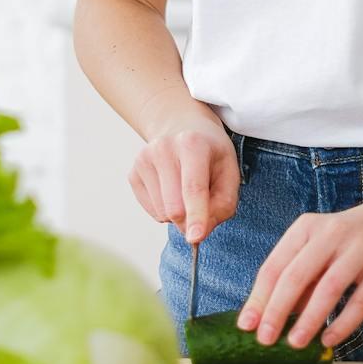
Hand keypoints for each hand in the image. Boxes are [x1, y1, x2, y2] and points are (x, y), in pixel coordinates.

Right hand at [128, 113, 239, 244]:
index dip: (196, 215)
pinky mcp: (133, 173)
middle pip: (175, 207)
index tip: (195, 238)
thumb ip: (223, 204)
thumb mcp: (229, 171)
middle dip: (191, 219)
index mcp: (192, 144)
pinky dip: (166, 210)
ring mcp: (143, 160)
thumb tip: (197, 234)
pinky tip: (172, 189)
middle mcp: (163, 148)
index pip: (193, 187)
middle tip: (204, 206)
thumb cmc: (210, 153)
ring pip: (163, 213)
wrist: (180, 126)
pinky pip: (152, 212)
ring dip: (179, 214)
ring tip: (186, 188)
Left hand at [236, 195, 362, 350]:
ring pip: (328, 288)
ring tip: (295, 343)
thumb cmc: (348, 241)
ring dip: (309, 319)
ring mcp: (360, 249)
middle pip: (296, 275)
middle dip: (277, 310)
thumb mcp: (318, 248)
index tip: (246, 325)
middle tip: (265, 339)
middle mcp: (331, 234)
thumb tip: (270, 318)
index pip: (275, 265)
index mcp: (306, 228)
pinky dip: (342, 323)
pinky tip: (328, 339)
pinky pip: (361, 301)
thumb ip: (297, 279)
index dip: (259, 297)